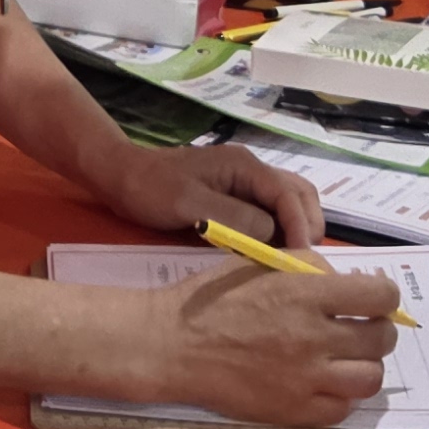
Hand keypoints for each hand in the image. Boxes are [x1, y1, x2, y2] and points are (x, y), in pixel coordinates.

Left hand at [90, 136, 323, 251]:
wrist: (120, 177)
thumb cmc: (151, 188)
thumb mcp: (191, 205)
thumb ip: (234, 218)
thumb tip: (273, 235)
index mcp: (245, 167)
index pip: (290, 194)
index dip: (301, 226)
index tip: (300, 259)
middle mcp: (252, 171)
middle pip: (299, 194)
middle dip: (307, 225)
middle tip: (301, 261)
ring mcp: (244, 184)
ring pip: (287, 204)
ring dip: (295, 230)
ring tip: (288, 261)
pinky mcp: (234, 199)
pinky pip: (267, 214)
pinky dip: (276, 233)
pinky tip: (268, 254)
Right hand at [150, 261, 399, 426]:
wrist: (172, 346)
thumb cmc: (211, 298)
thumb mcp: (259, 262)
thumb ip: (307, 266)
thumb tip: (344, 281)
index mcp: (304, 294)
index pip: (380, 296)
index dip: (384, 295)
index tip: (372, 298)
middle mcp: (312, 338)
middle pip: (381, 339)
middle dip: (378, 329)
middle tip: (360, 327)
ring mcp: (305, 379)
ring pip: (370, 379)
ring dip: (364, 365)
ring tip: (345, 358)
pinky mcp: (293, 412)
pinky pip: (342, 409)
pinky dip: (340, 395)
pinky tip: (323, 382)